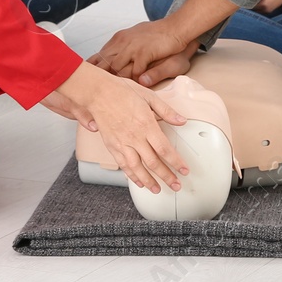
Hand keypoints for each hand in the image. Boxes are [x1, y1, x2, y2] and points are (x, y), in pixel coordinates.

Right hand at [42, 63, 190, 191]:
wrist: (98, 92)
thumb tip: (182, 120)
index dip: (176, 162)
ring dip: (149, 181)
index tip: (184, 171)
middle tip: (176, 185)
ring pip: (138, 168)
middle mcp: (135, 137)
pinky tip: (139, 181)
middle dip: (166, 176)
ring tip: (158, 189)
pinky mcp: (111, 146)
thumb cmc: (122, 91)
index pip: (165, 149)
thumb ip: (167, 111)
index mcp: (146, 125)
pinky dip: (132, 176)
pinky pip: (123, 165)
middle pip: (153, 162)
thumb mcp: (149, 96)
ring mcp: (122, 143)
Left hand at [87, 20, 196, 85]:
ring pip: (117, 68)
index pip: (101, 55)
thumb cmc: (158, 35)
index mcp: (120, 39)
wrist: (177, 28)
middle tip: (92, 89)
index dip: (93, 68)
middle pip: (104, 62)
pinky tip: (135, 87)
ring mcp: (133, 47)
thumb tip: (110, 61)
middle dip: (98, 76)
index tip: (87, 78)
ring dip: (116, 81)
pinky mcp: (144, 53)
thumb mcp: (136, 39)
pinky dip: (134, 81)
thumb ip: (124, 51)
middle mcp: (123, 42)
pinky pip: (135, 72)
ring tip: (111, 92)